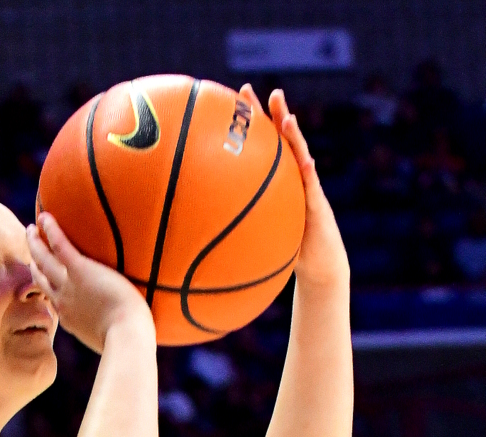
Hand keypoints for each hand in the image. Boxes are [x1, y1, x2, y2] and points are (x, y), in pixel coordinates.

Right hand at [27, 212, 153, 352]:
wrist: (126, 335)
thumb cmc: (127, 339)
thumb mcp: (111, 338)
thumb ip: (109, 328)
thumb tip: (125, 326)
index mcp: (69, 317)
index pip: (51, 298)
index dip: (44, 284)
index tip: (42, 275)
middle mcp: (62, 301)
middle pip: (41, 278)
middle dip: (34, 262)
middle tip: (32, 246)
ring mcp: (68, 285)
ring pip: (43, 260)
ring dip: (35, 243)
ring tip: (32, 228)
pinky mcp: (80, 270)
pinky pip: (60, 245)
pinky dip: (51, 230)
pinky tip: (46, 216)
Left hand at [241, 84, 348, 289]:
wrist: (319, 268)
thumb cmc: (286, 252)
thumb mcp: (255, 236)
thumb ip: (234, 225)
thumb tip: (194, 231)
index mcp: (277, 181)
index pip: (261, 147)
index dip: (247, 124)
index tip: (230, 100)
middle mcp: (292, 178)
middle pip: (280, 140)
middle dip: (267, 113)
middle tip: (247, 91)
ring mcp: (308, 189)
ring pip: (300, 157)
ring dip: (294, 137)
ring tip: (286, 117)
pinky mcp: (319, 208)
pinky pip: (313, 189)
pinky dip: (310, 175)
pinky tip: (306, 162)